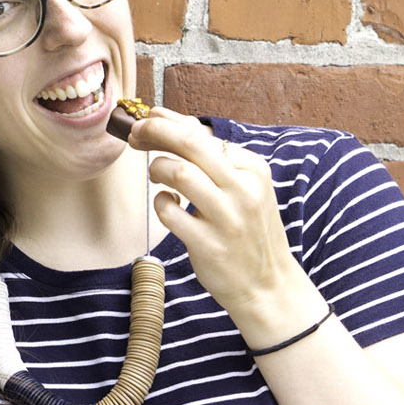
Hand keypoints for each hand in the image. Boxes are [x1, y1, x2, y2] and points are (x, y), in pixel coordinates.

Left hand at [127, 107, 322, 346]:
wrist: (268, 284)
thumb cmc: (249, 231)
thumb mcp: (245, 189)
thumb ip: (213, 159)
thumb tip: (167, 122)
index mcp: (254, 169)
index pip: (204, 134)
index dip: (170, 123)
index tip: (148, 120)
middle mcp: (243, 189)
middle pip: (190, 144)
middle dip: (156, 131)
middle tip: (136, 132)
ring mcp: (227, 218)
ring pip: (178, 173)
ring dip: (157, 169)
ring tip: (157, 175)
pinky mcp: (208, 244)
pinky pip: (169, 211)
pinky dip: (161, 203)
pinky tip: (167, 204)